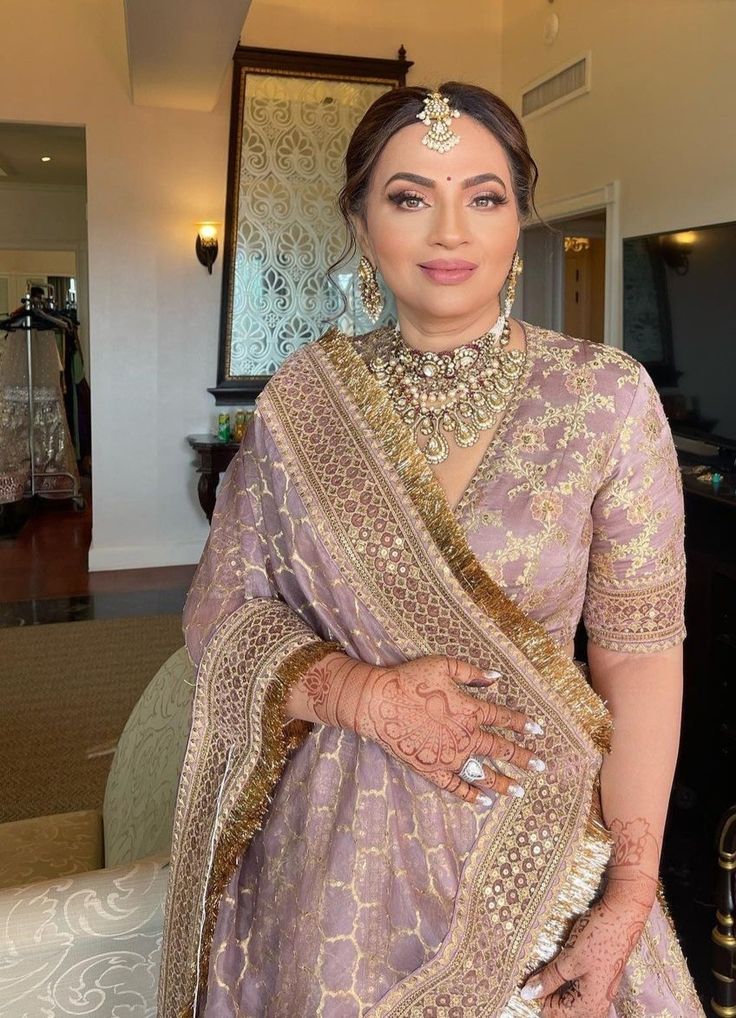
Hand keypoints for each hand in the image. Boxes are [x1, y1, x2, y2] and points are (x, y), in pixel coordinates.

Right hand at [303, 653, 544, 804]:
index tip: (538, 730)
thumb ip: (472, 672)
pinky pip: (456, 786)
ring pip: (483, 773)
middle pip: (501, 749)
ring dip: (503, 782)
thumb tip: (495, 677)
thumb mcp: (443, 665)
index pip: (504, 718)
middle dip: (523, 758)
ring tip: (518, 790)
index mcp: (470, 710)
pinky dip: (471, 795)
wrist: (377, 702)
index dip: (522, 724)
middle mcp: (465, 736)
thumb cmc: (410, 679)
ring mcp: (449, 756)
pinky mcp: (432, 769)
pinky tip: (484, 802)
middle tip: (541, 767)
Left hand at [519, 874, 655, 1014]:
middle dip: (546, 992)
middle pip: (561, 1008)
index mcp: (589, 1007)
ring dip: (554, 984)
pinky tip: (559, 963)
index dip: (536, 995)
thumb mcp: (569, 959)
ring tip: (544, 966)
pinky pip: (577, 988)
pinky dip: (564, 978)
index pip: (551, 1013)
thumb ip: (548, 980)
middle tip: (532, 972)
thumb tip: (527, 995)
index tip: (523, 979)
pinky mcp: (599, 979)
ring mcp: (600, 993)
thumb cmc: (598, 937)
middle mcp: (596, 1006)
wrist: (623, 916)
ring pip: (569, 997)